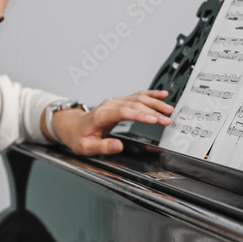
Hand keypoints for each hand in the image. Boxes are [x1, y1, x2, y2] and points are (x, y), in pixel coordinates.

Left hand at [51, 89, 173, 154]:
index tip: (153, 120)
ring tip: (169, 109)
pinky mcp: (120, 102)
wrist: (73, 125)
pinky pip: (137, 96)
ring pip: (138, 98)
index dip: (140, 115)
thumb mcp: (86, 147)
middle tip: (167, 119)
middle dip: (153, 111)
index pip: (124, 112)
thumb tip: (117, 146)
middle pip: (134, 104)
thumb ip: (102, 146)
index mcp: (102, 115)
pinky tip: (161, 95)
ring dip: (155, 103)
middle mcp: (110, 105)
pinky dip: (150, 95)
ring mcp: (116, 102)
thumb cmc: (78, 136)